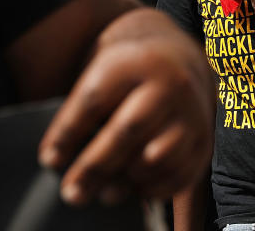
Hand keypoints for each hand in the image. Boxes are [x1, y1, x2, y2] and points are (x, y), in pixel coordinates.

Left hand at [38, 9, 213, 205]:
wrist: (179, 60)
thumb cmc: (128, 75)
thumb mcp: (103, 75)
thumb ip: (79, 113)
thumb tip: (55, 161)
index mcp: (136, 62)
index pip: (95, 100)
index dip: (68, 133)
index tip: (49, 160)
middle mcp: (169, 85)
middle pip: (127, 130)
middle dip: (95, 166)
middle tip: (71, 193)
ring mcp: (191, 113)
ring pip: (157, 157)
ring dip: (126, 182)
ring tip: (104, 193)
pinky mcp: (204, 139)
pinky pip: (179, 174)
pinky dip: (153, 189)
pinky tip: (134, 188)